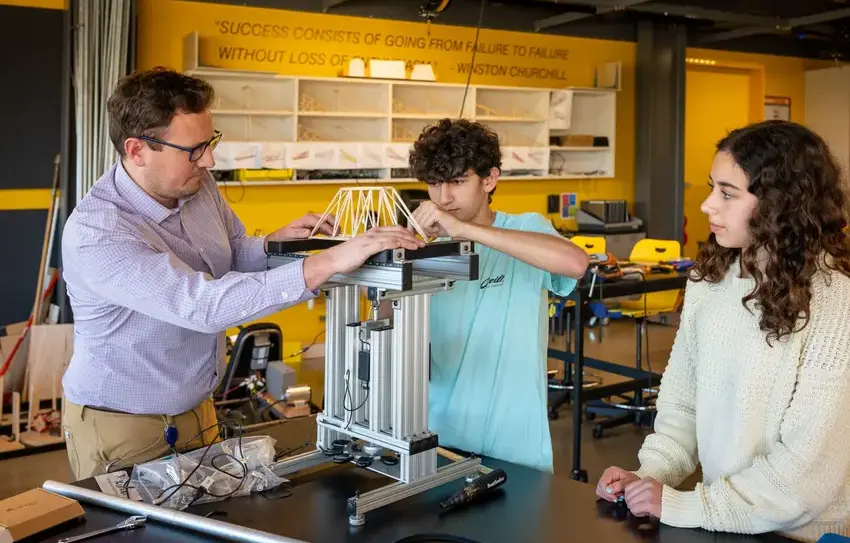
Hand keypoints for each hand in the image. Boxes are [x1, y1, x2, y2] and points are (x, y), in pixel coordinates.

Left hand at [266, 213, 335, 241]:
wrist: (282, 236)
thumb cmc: (285, 235)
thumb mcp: (291, 234)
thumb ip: (300, 233)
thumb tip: (309, 232)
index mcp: (306, 219)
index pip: (320, 221)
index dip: (327, 227)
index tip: (332, 234)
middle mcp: (311, 217)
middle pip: (326, 216)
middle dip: (334, 223)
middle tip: (338, 233)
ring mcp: (314, 221)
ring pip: (328, 219)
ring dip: (334, 225)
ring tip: (338, 234)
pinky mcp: (315, 226)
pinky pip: (326, 225)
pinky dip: (331, 228)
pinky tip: (333, 234)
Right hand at [303, 226, 424, 288]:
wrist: (333, 260)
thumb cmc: (346, 256)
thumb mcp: (364, 250)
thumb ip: (375, 248)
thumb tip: (386, 252)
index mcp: (372, 232)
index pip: (394, 229)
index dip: (407, 233)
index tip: (415, 238)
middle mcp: (372, 233)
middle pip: (397, 231)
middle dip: (412, 236)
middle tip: (421, 242)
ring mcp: (370, 239)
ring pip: (395, 236)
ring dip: (409, 241)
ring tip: (418, 246)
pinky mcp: (368, 246)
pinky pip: (387, 243)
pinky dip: (399, 244)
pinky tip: (405, 247)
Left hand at [411, 201, 466, 238]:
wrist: (458, 229)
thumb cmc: (445, 228)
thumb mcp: (428, 226)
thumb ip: (418, 225)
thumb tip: (409, 229)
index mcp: (425, 205)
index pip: (411, 215)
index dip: (411, 226)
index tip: (412, 233)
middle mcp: (427, 204)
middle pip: (414, 220)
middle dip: (419, 230)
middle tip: (427, 234)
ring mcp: (431, 207)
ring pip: (419, 224)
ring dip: (426, 231)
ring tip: (435, 230)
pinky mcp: (435, 212)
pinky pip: (425, 225)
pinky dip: (431, 231)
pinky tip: (437, 229)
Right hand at [596, 466, 639, 501]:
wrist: (637, 483)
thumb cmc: (634, 481)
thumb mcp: (629, 482)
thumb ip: (619, 485)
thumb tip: (608, 490)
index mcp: (611, 471)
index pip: (602, 483)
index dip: (607, 492)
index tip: (615, 498)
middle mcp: (606, 474)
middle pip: (600, 487)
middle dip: (607, 495)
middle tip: (617, 498)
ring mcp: (605, 479)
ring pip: (599, 491)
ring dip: (608, 496)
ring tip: (617, 496)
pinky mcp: (606, 484)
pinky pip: (602, 492)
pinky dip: (608, 496)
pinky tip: (615, 496)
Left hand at [624, 477, 662, 518]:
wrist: (680, 506)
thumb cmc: (666, 500)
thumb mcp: (652, 489)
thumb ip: (641, 489)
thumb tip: (626, 494)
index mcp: (647, 480)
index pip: (628, 487)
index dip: (629, 496)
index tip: (634, 500)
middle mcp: (647, 485)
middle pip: (628, 495)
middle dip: (631, 503)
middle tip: (639, 507)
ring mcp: (648, 494)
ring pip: (630, 503)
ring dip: (635, 508)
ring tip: (644, 509)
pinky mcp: (650, 504)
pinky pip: (634, 509)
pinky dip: (638, 513)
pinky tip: (645, 513)